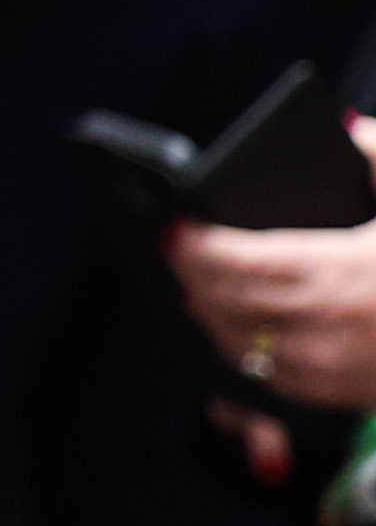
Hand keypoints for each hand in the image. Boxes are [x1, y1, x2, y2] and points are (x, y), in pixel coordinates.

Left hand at [173, 140, 375, 416]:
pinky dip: (245, 353)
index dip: (197, 244)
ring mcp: (332, 369)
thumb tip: (347, 129)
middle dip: (196, 278)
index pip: (240, 260)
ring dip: (211, 316)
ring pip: (241, 346)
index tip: (178, 227)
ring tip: (199, 286)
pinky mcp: (344, 396)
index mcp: (344, 273)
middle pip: (229, 304)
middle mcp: (328, 327)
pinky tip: (239, 330)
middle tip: (182, 253)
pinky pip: (271, 380)